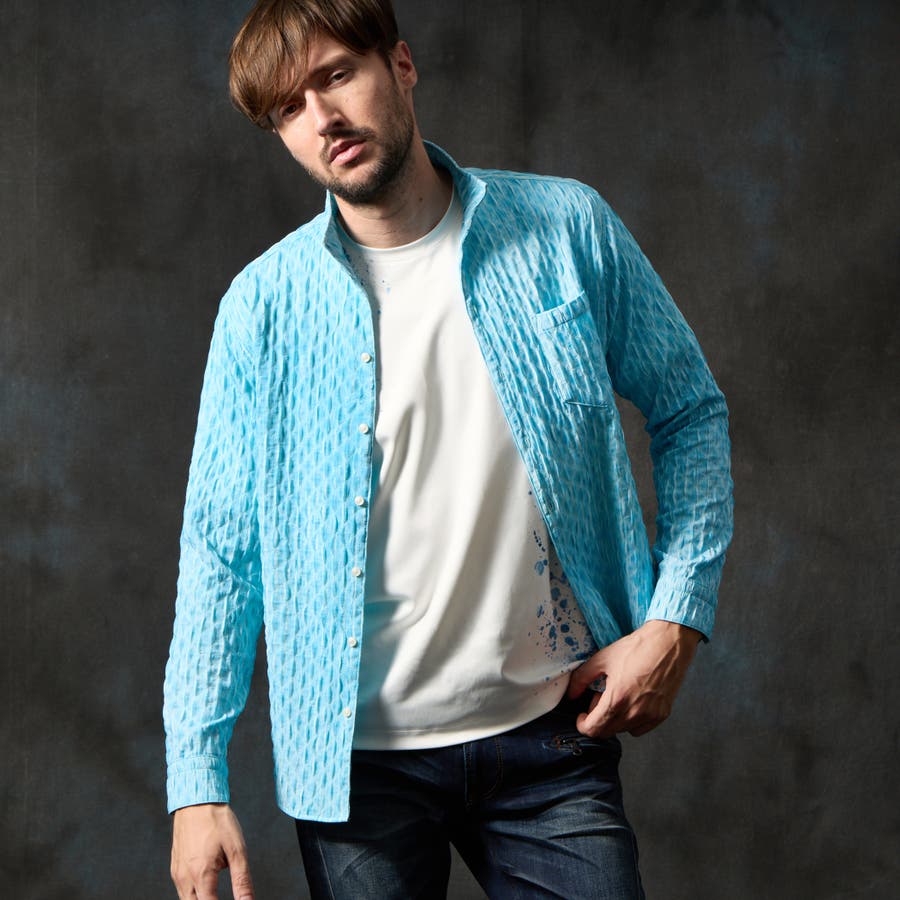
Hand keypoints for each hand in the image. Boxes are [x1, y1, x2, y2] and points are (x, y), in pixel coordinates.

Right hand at [170, 803, 254, 899]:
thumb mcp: (237, 850)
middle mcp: (184, 878)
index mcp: (201, 875)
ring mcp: (177, 873)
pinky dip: (194, 893)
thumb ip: (242, 880)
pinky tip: (205, 884)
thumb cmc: (217, 821)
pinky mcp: (174, 866)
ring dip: (201, 899)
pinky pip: (182, 889)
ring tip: (216, 892)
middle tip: (222, 895)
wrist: (197, 799)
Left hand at [566, 619, 701, 738]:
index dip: (582, 724)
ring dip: (614, 718)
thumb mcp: (602, 659)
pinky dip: (631, 720)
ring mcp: (650, 716)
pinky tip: (632, 700)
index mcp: (617, 699)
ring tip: (618, 695)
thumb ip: (581, 679)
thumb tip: (571, 694)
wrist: (668, 643)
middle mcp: (634, 712)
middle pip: (607, 732)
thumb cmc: (637, 649)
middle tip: (600, 698)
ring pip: (623, 730)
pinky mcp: (662, 715)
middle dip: (597, 719)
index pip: (594, 729)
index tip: (582, 716)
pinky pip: (640, 728)